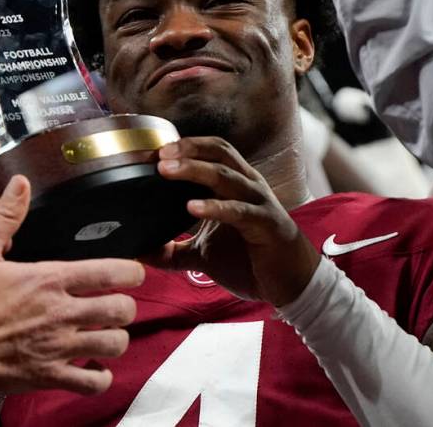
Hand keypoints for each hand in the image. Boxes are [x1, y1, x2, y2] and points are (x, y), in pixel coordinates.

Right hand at [0, 175, 145, 397]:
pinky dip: (99, 375)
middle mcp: (60, 313)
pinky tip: (92, 366)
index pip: (112, 272)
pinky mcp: (47, 376)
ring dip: (115, 337)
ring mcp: (56, 347)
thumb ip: (5, 216)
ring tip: (106, 332)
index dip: (132, 271)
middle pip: (122, 310)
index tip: (132, 272)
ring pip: (113, 344)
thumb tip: (21, 183)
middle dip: (125, 305)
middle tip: (116, 302)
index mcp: (48, 279)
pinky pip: (92, 382)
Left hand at [149, 137, 319, 306]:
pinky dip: (215, 207)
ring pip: (226, 176)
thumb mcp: (203, 256)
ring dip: (195, 169)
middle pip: (218, 153)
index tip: (153, 151)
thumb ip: (173, 251)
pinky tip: (193, 207)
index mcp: (235, 186)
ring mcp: (259, 203)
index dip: (184, 147)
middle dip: (188, 149)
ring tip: (168, 170)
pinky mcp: (266, 225)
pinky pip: (239, 211)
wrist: (293, 286)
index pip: (211, 152)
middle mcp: (248, 186)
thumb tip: (140, 252)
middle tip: (159, 154)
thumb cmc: (251, 262)